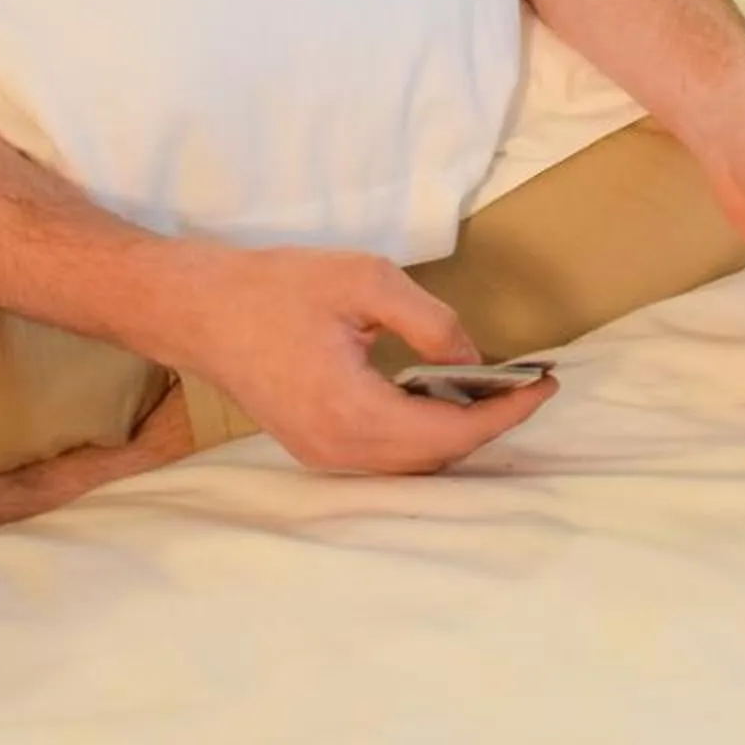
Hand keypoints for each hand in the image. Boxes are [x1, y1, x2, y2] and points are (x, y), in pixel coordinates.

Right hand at [146, 242, 556, 472]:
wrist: (198, 309)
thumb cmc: (276, 287)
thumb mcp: (365, 281)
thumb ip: (430, 322)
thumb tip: (475, 362)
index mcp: (352, 412)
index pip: (451, 431)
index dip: (506, 411)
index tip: (546, 383)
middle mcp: (338, 450)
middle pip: (437, 457)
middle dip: (490, 424)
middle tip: (530, 384)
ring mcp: (323, 457)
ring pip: (414, 463)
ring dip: (459, 432)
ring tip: (498, 390)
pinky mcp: (315, 448)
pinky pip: (387, 456)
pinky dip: (425, 433)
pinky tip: (444, 396)